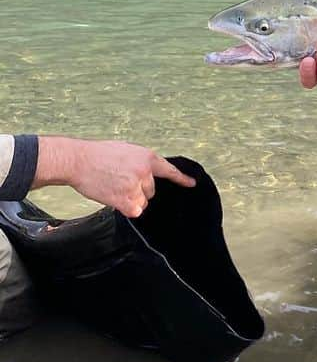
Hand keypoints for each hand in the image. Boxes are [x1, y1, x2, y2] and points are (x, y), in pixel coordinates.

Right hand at [35, 137, 196, 218]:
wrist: (79, 160)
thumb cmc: (98, 155)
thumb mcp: (126, 151)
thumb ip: (140, 163)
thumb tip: (146, 176)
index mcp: (147, 157)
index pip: (169, 170)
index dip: (181, 178)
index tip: (192, 184)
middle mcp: (145, 171)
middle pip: (151, 191)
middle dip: (139, 190)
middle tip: (119, 182)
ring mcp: (136, 185)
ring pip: (142, 202)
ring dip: (131, 200)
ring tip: (114, 188)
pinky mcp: (126, 199)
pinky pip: (134, 210)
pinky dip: (126, 208)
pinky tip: (114, 198)